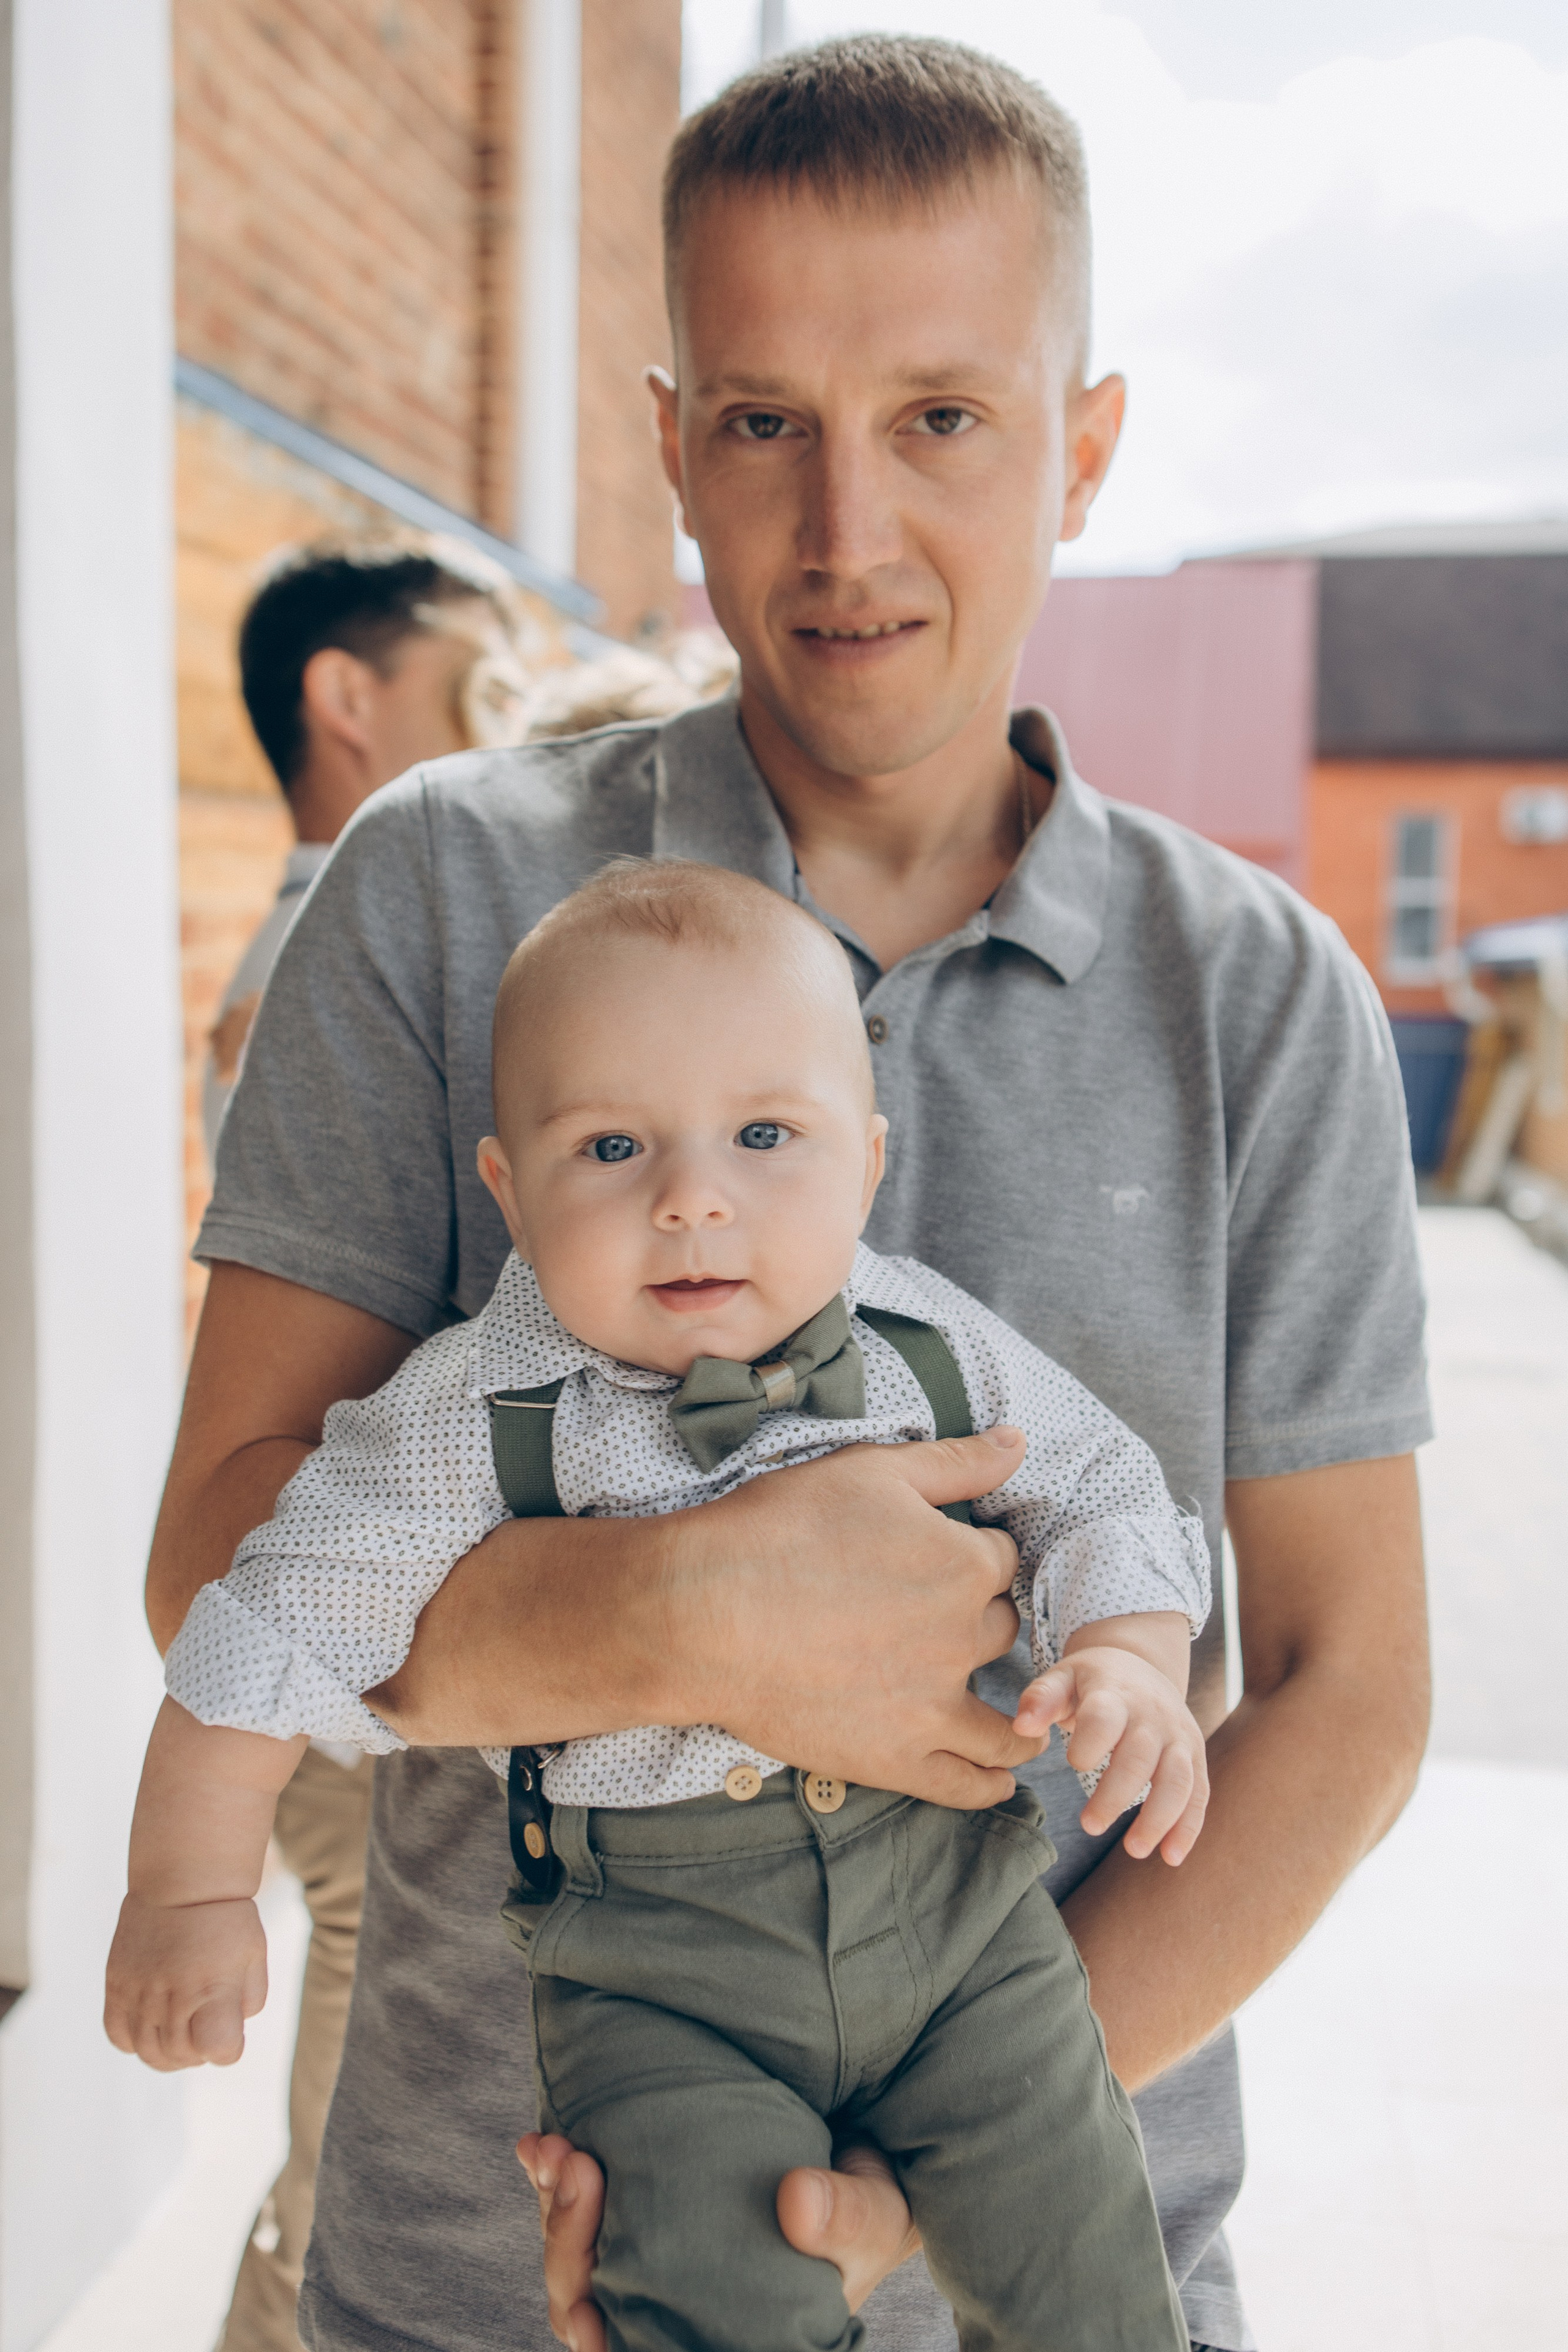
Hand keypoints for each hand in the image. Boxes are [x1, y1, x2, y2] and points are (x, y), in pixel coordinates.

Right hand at [104, 1891, 266, 2069]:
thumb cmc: (226, 1920)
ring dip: (169, 2054)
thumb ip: (248, 2003)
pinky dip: (135, 2042)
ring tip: (182, 2032)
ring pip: (148, 2052)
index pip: (219, 2050)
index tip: (231, 2033)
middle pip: (182, 2055)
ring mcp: (140, 1992)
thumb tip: (228, 2036)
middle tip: (206, 2030)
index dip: (229, 2050)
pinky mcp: (117, 1985)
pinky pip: (118, 2035)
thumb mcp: (253, 1957)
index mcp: (212, 1989)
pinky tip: (153, 2025)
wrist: (182, 1882)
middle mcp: (172, 1996)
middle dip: (200, 2053)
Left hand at [517, 2133, 919, 2344]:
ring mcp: (652, 2256)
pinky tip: (540, 2144)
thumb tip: (796, 2199)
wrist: (859, 2155)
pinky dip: (555, 2177)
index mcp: (724, 2335)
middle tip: (579, 2166)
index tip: (585, 2307)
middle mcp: (676, 2307)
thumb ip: (848, 2217)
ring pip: (575, 2259)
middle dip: (569, 2246)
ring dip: (554, 2206)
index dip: (601, 2339)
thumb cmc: (869, 2207)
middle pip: (589, 2310)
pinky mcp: (642, 2204)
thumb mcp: (877, 2216)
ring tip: (554, 2147)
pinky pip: (582, 2207)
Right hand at [666, 1426, 1039, 1809]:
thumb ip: (955, 1460)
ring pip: (1003, 1718)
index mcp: (963, 1565)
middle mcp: (960, 1638)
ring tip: (1014, 1713)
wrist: (701, 1611)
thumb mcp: (871, 1471)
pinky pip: (966, 1783)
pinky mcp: (894, 1758)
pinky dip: (991, 1784)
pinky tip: (998, 1782)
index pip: (998, 1557)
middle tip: (940, 1615)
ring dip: (1017, 1711)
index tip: (943, 1553)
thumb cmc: (780, 1529)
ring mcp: (930, 1706)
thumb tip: (1018, 1441)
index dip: (973, 1550)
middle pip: (999, 1627)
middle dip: (981, 1616)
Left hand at [1015, 1645, 1208, 1864]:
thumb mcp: (1062, 1678)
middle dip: (1117, 1795)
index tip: (1074, 1763)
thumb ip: (1041, 1699)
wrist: (1141, 1665)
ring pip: (1178, 1779)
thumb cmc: (1091, 1681)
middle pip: (1140, 1757)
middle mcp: (1152, 1715)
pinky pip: (1198, 1793)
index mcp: (1114, 1693)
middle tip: (1089, 1827)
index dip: (1091, 1742)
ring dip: (1159, 1817)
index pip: (1105, 1718)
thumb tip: (1022, 1727)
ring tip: (1134, 1850)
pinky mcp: (1194, 1756)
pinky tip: (1171, 1857)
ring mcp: (1178, 1736)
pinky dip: (1188, 1827)